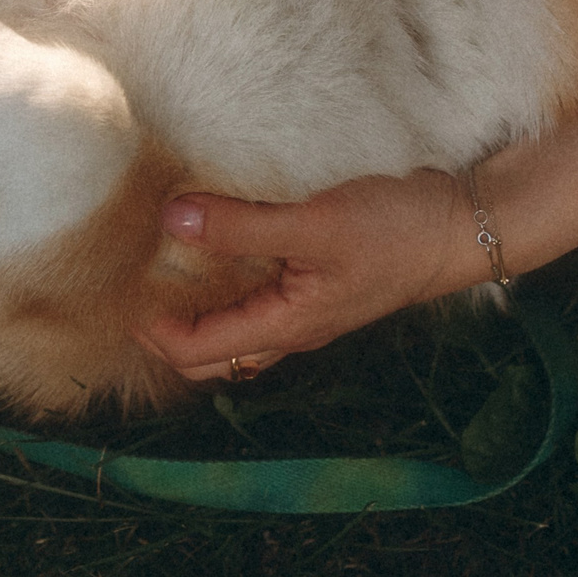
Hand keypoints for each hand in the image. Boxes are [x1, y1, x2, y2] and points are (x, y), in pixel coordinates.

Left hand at [143, 169, 482, 378]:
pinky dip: (224, 285)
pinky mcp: (314, 284)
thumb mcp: (313, 225)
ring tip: (160, 270)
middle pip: (210, 356)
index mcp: (285, 326)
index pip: (197, 352)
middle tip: (130, 290)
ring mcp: (303, 310)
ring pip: (233, 330)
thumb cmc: (394, 231)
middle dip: (165, 334)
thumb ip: (241, 226)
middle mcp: (290, 328)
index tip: (117, 293)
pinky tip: (212, 247)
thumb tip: (171, 220)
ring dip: (194, 311)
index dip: (151, 330)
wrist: (460, 227)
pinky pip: (255, 299)